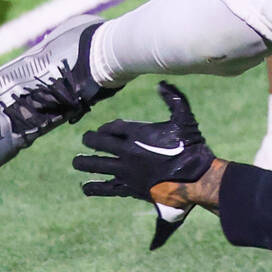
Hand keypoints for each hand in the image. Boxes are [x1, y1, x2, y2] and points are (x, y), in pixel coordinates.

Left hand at [73, 81, 215, 249]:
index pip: (112, 127)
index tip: (104, 129)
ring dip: (83, 163)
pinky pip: (104, 188)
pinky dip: (93, 187)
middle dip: (90, 140)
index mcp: (138, 133)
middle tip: (86, 140)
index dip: (106, 127)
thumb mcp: (185, 118)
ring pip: (95, 165)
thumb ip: (174, 99)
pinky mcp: (128, 188)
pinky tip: (86, 187)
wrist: (194, 177)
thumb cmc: (190, 146)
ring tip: (77, 162)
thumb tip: (161, 84)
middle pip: (99, 144)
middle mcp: (127, 151)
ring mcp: (125, 171)